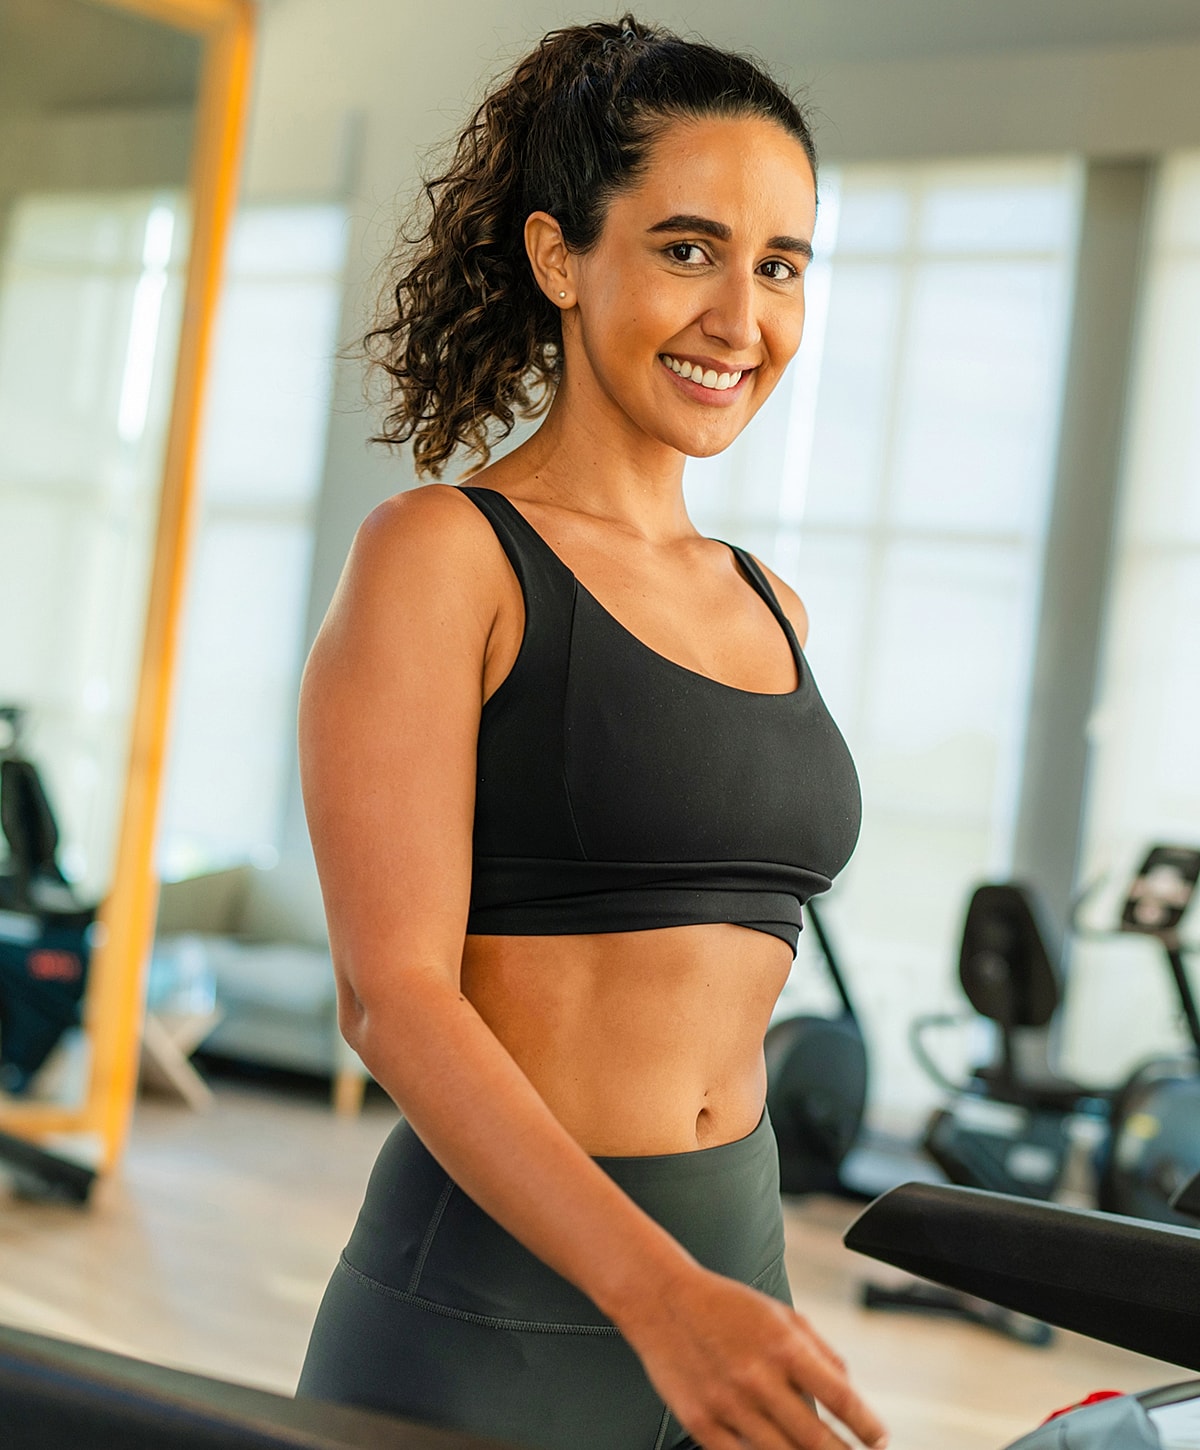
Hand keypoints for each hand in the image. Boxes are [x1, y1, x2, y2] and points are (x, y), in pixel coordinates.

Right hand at [618, 1264, 888, 1449]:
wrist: (662, 1300)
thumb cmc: (725, 1305)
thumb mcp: (781, 1314)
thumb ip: (820, 1350)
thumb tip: (849, 1389)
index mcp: (783, 1345)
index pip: (840, 1396)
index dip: (868, 1426)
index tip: (881, 1440)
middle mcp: (758, 1377)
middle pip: (816, 1439)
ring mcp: (728, 1404)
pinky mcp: (701, 1422)